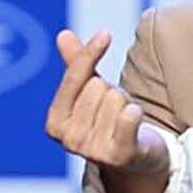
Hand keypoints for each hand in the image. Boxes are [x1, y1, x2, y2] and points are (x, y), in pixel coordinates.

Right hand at [45, 29, 169, 176]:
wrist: (136, 160)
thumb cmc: (110, 121)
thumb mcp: (92, 92)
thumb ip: (77, 65)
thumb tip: (63, 34)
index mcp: (54, 123)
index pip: (74, 77)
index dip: (91, 53)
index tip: (105, 33)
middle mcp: (69, 140)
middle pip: (100, 87)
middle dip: (114, 92)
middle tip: (115, 111)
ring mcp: (92, 151)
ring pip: (117, 99)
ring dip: (127, 105)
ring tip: (124, 121)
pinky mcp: (118, 156)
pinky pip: (130, 116)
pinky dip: (137, 113)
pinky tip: (135, 126)